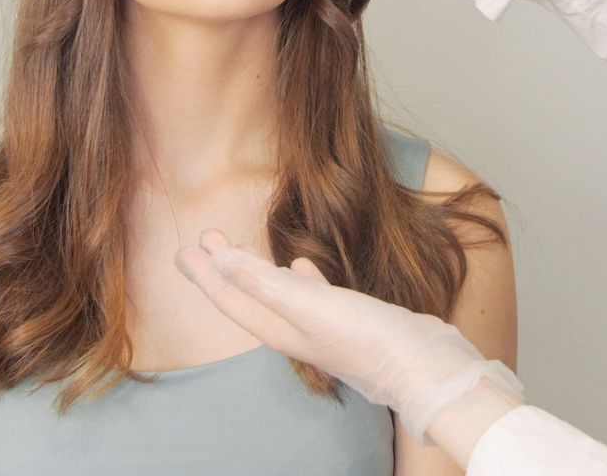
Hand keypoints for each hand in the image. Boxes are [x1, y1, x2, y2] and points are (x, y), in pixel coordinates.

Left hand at [175, 229, 521, 443]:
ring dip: (255, 269)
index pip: (231, 297)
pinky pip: (308, 293)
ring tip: (240, 249)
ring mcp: (320, 326)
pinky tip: (302, 264)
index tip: (184, 249)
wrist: (422, 365)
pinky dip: (297, 277)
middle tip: (202, 240)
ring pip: (275, 292)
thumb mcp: (308, 306)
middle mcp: (294, 331)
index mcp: (278, 329)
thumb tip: (218, 262)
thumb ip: (263, 283)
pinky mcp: (346, 319)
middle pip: (247, 294)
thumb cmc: (366, 339)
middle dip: (223, 268)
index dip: (206, 274)